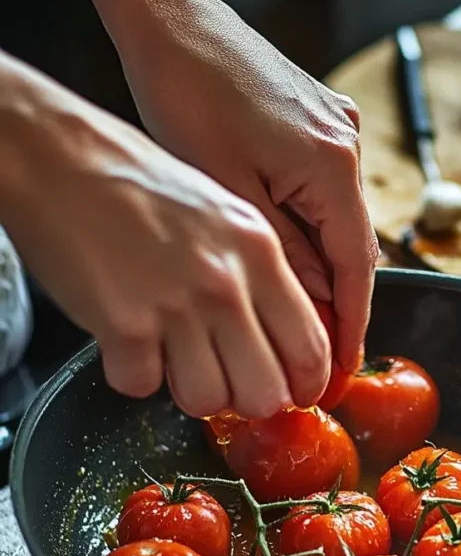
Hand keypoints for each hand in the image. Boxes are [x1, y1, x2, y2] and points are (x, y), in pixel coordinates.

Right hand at [0, 58, 331, 416]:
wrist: (56, 154)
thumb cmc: (136, 179)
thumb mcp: (225, 211)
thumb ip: (259, 270)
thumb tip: (280, 333)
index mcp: (259, 252)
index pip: (310, 346)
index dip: (306, 385)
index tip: (295, 394)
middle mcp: (225, 282)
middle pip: (266, 392)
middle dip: (248, 399)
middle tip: (229, 381)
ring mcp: (175, 305)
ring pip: (208, 401)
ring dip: (191, 391)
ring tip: (173, 357)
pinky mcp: (123, 325)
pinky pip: (143, 386)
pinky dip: (133, 373)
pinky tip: (128, 340)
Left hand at [113, 0, 377, 370]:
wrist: (171, 17)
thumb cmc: (186, 93)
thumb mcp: (227, 190)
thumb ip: (280, 252)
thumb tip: (313, 304)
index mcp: (331, 166)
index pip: (358, 268)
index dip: (352, 326)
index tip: (344, 370)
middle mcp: (346, 145)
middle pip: (354, 244)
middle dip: (336, 301)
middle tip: (309, 352)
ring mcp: (336, 127)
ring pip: (338, 218)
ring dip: (320, 264)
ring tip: (293, 311)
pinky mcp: (318, 118)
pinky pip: (324, 188)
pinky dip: (310, 226)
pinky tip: (285, 250)